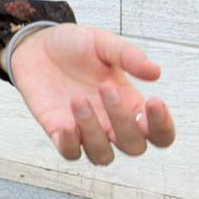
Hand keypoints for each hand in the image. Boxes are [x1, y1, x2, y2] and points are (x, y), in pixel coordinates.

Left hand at [8, 23, 175, 165]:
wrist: (36, 44)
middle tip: (107, 88)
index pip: (159, 133)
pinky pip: (70, 154)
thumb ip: (128, 56)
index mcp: (130, 103)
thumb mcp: (102, 43)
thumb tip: (155, 71)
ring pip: (103, 155)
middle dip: (124, 122)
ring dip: (93, 132)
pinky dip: (70, 144)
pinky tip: (66, 124)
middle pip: (134, 147)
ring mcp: (86, 131)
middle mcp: (111, 123)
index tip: (154, 101)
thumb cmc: (74, 46)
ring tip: (78, 99)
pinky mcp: (59, 132)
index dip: (162, 126)